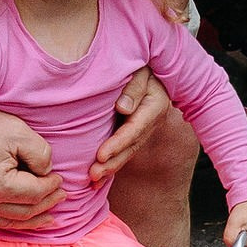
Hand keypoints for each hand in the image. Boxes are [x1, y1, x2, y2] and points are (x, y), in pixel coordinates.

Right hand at [0, 106, 59, 230]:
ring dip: (32, 220)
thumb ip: (40, 154)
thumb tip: (46, 173)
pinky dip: (11, 221)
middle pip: (24, 211)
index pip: (35, 193)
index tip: (59, 178)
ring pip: (8, 222)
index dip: (52, 186)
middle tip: (61, 196)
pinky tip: (23, 219)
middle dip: (47, 203)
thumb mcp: (18, 131)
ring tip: (50, 216)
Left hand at [86, 66, 173, 186]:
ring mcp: (142, 129)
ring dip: (110, 169)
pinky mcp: (133, 133)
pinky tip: (96, 181)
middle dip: (112, 163)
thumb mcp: (142, 69)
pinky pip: (122, 151)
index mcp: (154, 106)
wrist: (150, 67)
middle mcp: (150, 122)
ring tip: (92, 182)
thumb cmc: (141, 64)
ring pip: (126, 153)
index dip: (118, 143)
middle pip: (130, 146)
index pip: (134, 129)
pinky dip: (110, 165)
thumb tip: (123, 108)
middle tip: (93, 175)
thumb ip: (134, 87)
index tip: (100, 155)